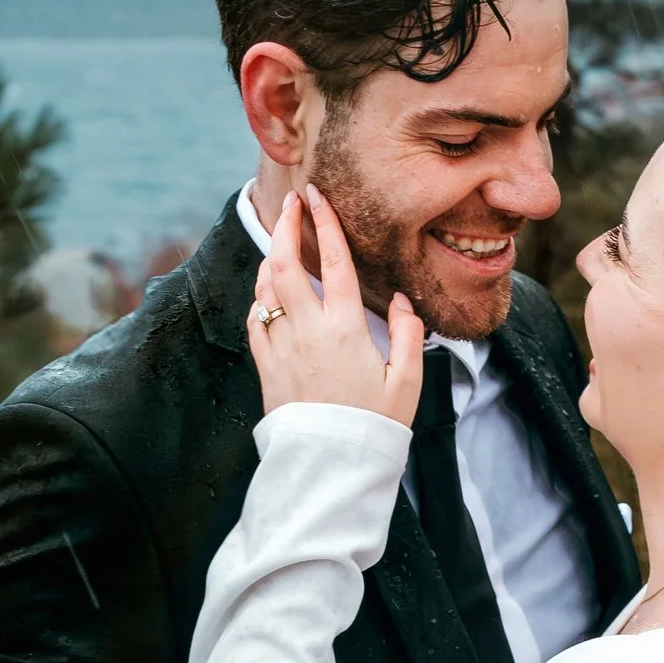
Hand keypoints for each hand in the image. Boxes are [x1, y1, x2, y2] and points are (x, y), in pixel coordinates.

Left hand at [250, 184, 423, 425]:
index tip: (317, 196)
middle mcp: (307, 331)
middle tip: (291, 204)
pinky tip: (269, 295)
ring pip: (265, 289)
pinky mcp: (266, 367)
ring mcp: (281, 348)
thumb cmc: (374, 425)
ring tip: (282, 243)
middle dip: (285, 228)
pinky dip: (261, 299)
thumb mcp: (407, 382)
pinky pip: (256, 320)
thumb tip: (399, 300)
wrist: (330, 466)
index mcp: (345, 329)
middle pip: (285, 265)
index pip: (334, 263)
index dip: (325, 224)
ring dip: (271, 259)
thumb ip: (406, 334)